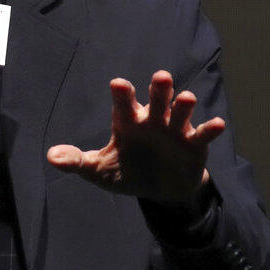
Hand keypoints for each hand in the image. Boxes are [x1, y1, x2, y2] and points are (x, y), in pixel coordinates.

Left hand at [47, 70, 224, 203]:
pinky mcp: (194, 146)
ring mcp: (174, 130)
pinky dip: (210, 129)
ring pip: (180, 112)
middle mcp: (152, 119)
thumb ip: (78, 161)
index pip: (123, 103)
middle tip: (161, 77)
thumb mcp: (100, 170)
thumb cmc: (127, 172)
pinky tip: (217, 125)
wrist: (160, 191)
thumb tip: (51, 157)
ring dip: (183, 105)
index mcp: (127, 121)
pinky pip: (203, 135)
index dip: (122, 94)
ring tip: (185, 98)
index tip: (118, 84)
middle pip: (156, 99)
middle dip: (158, 89)